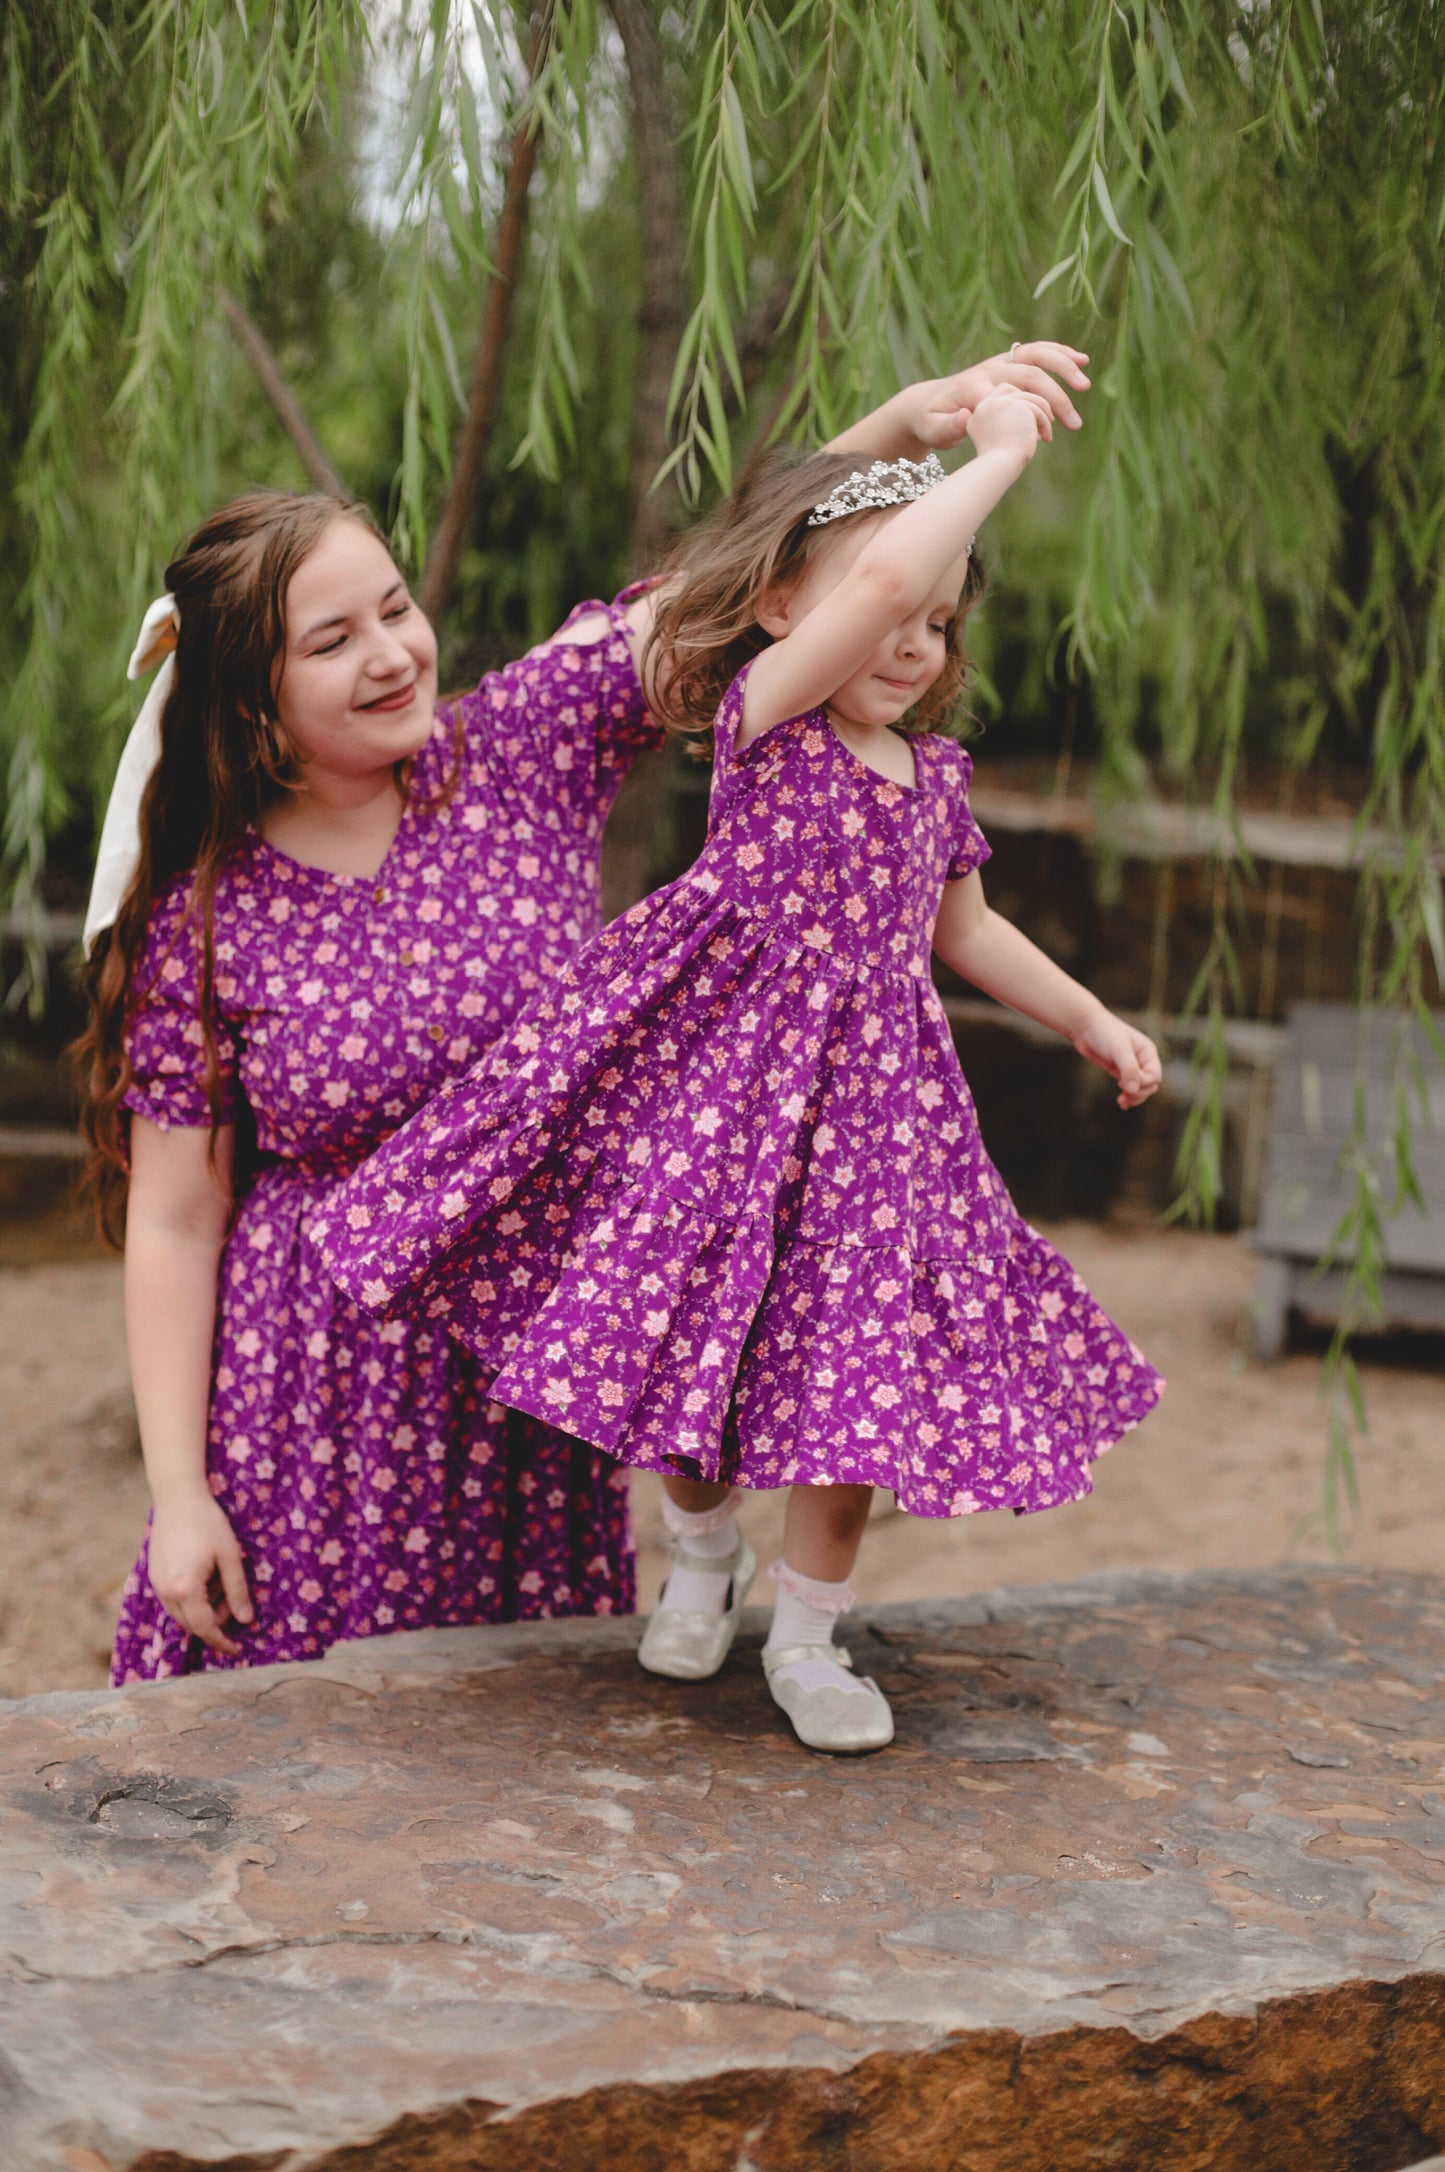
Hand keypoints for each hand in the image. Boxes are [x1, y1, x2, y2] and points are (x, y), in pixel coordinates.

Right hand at [147, 1487, 254, 1655]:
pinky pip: (173, 1599)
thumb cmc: (208, 1523)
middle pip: (191, 1624)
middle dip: (215, 1623)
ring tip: (220, 1584)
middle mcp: (166, 1592)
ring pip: (180, 1613)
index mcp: (186, 1589)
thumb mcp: (230, 1556)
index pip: (205, 1628)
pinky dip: (191, 1599)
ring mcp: (156, 1584)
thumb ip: (237, 1591)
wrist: (177, 1497)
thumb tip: (246, 1620)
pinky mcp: (154, 1575)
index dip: (222, 1642)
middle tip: (235, 1603)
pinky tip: (205, 1577)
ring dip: (202, 1610)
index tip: (237, 1650)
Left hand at [907, 341, 1089, 450]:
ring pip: (1037, 355)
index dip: (1028, 414)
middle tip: (1073, 420)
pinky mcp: (1008, 363)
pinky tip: (1081, 360)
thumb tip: (965, 417)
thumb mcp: (932, 430)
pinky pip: (1037, 352)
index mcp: (972, 386)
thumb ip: (947, 427)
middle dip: (1054, 394)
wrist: (927, 402)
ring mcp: (999, 363)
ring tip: (1084, 385)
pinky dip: (1060, 354)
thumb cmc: (930, 423)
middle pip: (1028, 372)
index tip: (1044, 436)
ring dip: (1064, 366)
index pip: (1007, 394)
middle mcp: (988, 370)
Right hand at [966, 382, 1053, 466]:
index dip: (1016, 403)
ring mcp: (999, 402)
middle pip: (1013, 390)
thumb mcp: (1000, 443)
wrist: (998, 468)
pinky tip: (1046, 438)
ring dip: (1041, 416)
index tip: (1029, 420)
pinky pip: (1038, 408)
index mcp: (978, 415)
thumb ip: (1007, 426)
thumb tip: (1030, 419)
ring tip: (1045, 433)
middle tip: (1044, 418)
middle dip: (1031, 402)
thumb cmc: (1001, 466)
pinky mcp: (1015, 403)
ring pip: (1030, 399)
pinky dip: (1044, 424)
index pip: (999, 395)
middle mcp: (985, 405)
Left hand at [1073, 1010, 1162, 1109]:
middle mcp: (1142, 1060)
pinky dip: (1127, 1095)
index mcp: (1148, 1052)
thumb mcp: (1119, 1050)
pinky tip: (1121, 1103)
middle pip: (1149, 1085)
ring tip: (1122, 1101)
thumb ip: (1129, 1069)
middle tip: (1125, 1096)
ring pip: (1139, 1088)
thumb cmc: (1105, 1033)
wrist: (1085, 1027)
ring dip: (1133, 1097)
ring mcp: (1130, 1066)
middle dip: (1139, 1093)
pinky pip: (1128, 1087)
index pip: (1154, 1076)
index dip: (1143, 1084)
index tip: (1125, 1083)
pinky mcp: (1118, 1070)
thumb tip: (1135, 1090)